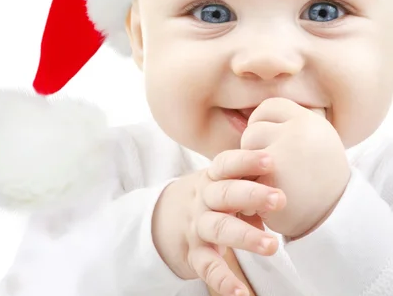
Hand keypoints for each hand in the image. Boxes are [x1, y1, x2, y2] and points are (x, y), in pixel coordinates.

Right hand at [152, 149, 285, 295]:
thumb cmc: (209, 198)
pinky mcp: (194, 254)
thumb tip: (280, 194)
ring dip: (245, 236)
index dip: (246, 161)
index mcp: (211, 179)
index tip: (269, 161)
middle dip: (252, 195)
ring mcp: (197, 227)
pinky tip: (240, 292)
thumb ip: (247, 185)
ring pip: (219, 228)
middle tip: (279, 199)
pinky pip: (207, 266)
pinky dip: (223, 280)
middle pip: (225, 194)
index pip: (225, 165)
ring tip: (271, 245)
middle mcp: (203, 200)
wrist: (163, 218)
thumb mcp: (221, 184)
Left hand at [240, 98, 350, 238]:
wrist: (336, 221)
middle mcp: (300, 133)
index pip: (270, 107)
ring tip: (273, 182)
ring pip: (245, 151)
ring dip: (250, 168)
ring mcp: (284, 155)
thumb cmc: (319, 180)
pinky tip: (267, 198)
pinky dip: (250, 188)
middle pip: (254, 129)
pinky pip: (243, 175)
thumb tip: (251, 114)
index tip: (270, 140)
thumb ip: (287, 126)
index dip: (263, 122)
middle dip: (256, 149)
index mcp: (311, 121)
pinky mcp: (270, 179)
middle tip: (275, 169)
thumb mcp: (315, 142)